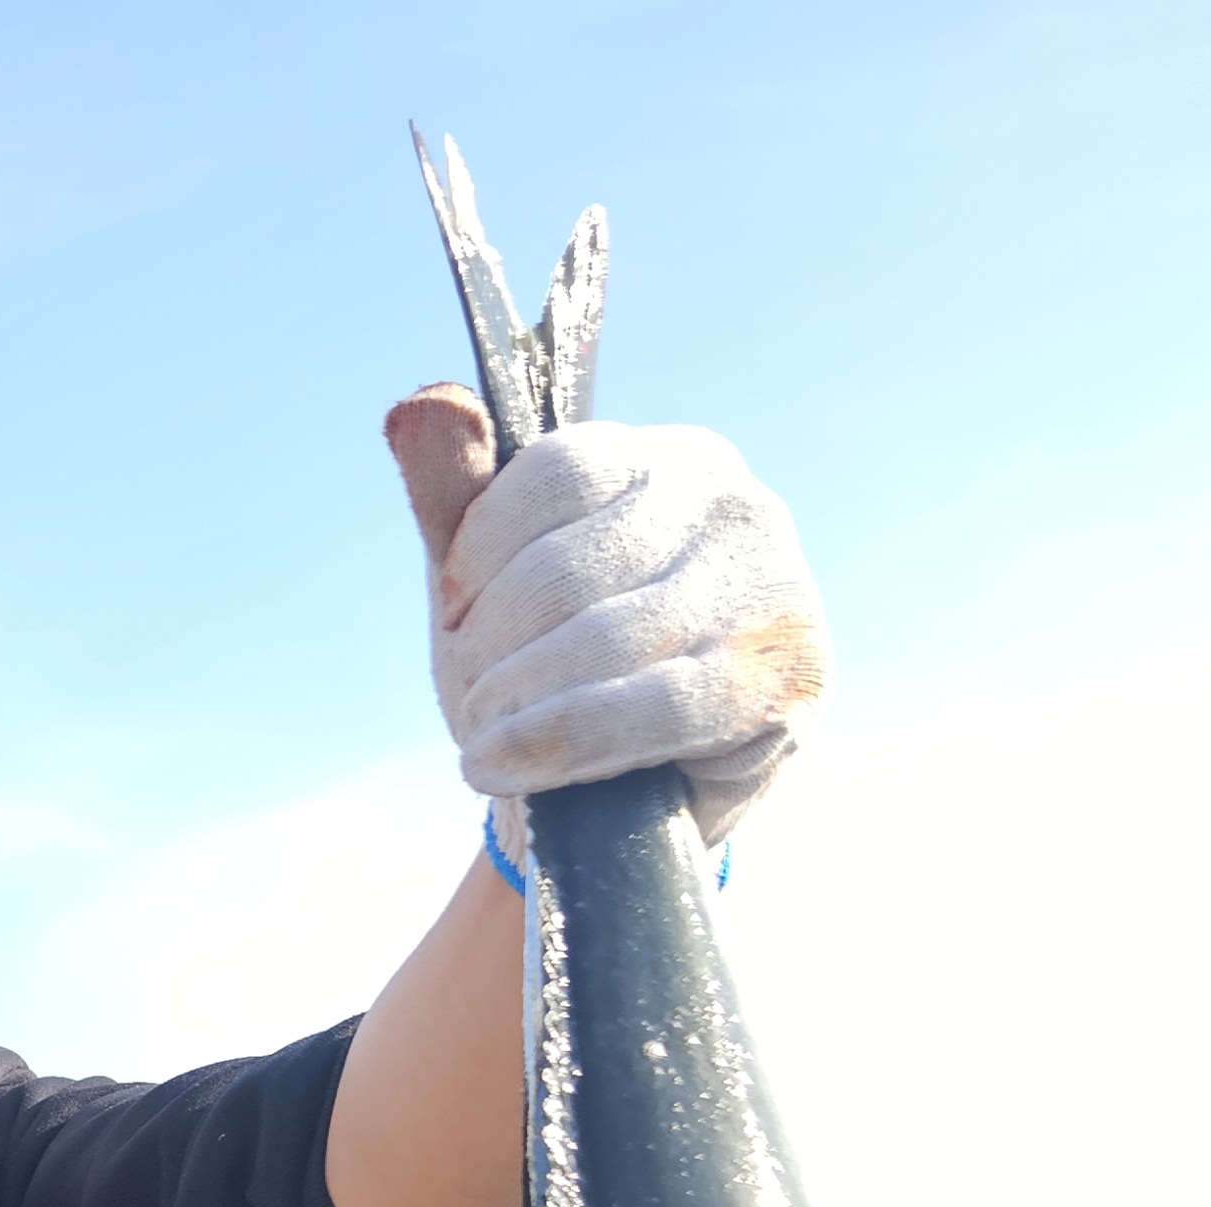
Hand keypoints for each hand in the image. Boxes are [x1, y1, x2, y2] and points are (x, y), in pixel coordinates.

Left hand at [384, 390, 826, 849]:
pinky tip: (499, 766)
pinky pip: (650, 709)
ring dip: (514, 702)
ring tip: (481, 739)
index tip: (452, 616)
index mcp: (669, 459)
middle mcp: (736, 505)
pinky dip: (556, 744)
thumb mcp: (494, 583)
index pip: (556, 474)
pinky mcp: (787, 677)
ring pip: (603, 641)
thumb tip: (423, 405)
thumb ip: (457, 498)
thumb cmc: (561, 671)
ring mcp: (773, 587)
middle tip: (469, 695)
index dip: (479, 557)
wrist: (639, 798)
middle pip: (568, 567)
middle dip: (491, 646)